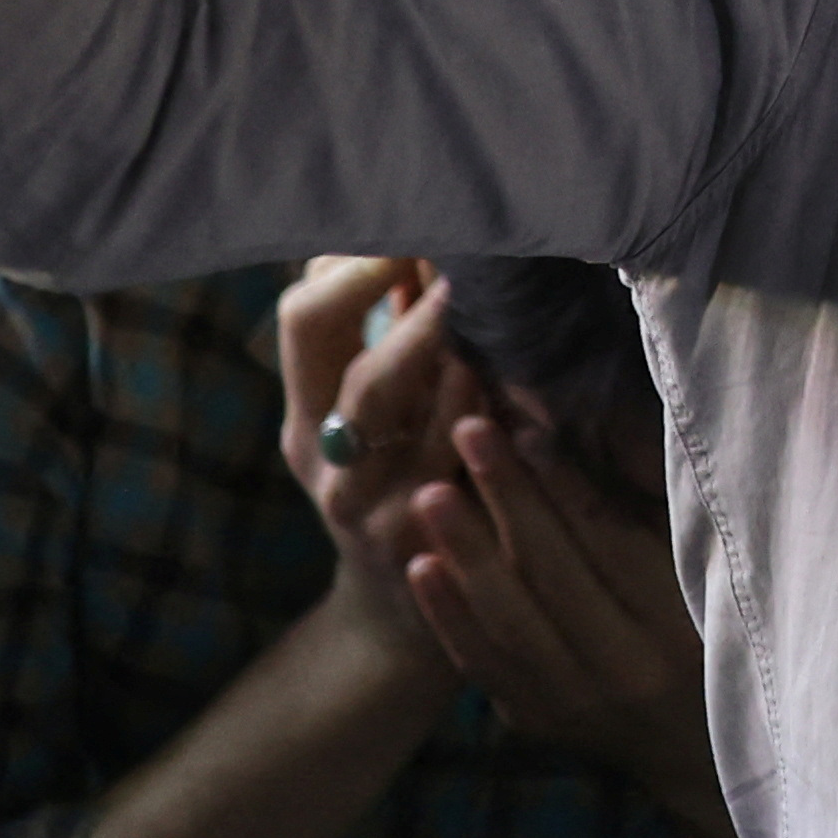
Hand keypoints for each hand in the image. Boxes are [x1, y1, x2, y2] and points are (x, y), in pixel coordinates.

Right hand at [273, 254, 477, 676]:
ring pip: (420, 440)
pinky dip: (494, 439)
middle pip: (360, 377)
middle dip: (420, 321)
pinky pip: (460, 484)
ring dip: (461, 376)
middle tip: (475, 271)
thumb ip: (389, 324)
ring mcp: (372, 511)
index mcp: (305, 412)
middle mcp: (326, 462)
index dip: (362, 263)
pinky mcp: (424, 550)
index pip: (306, 315)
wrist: (399, 616)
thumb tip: (427, 225)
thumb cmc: (399, 473)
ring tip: (504, 330)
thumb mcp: (375, 410)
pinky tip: (532, 406)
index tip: (423, 222)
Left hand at [402, 417, 729, 833]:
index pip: (615, 545)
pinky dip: (448, 614)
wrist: (697, 752)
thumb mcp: (702, 578)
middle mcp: (627, 671)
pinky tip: (420, 566)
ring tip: (432, 492)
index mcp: (680, 626)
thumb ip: (650, 515)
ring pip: (510, 621)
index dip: (568, 483)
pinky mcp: (536, 722)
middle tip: (470, 431)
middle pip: (556, 575)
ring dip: (465, 553)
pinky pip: (483, 663)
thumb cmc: (713, 637)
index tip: (530, 425)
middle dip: (509, 498)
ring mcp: (575, 705)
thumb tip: (586, 433)